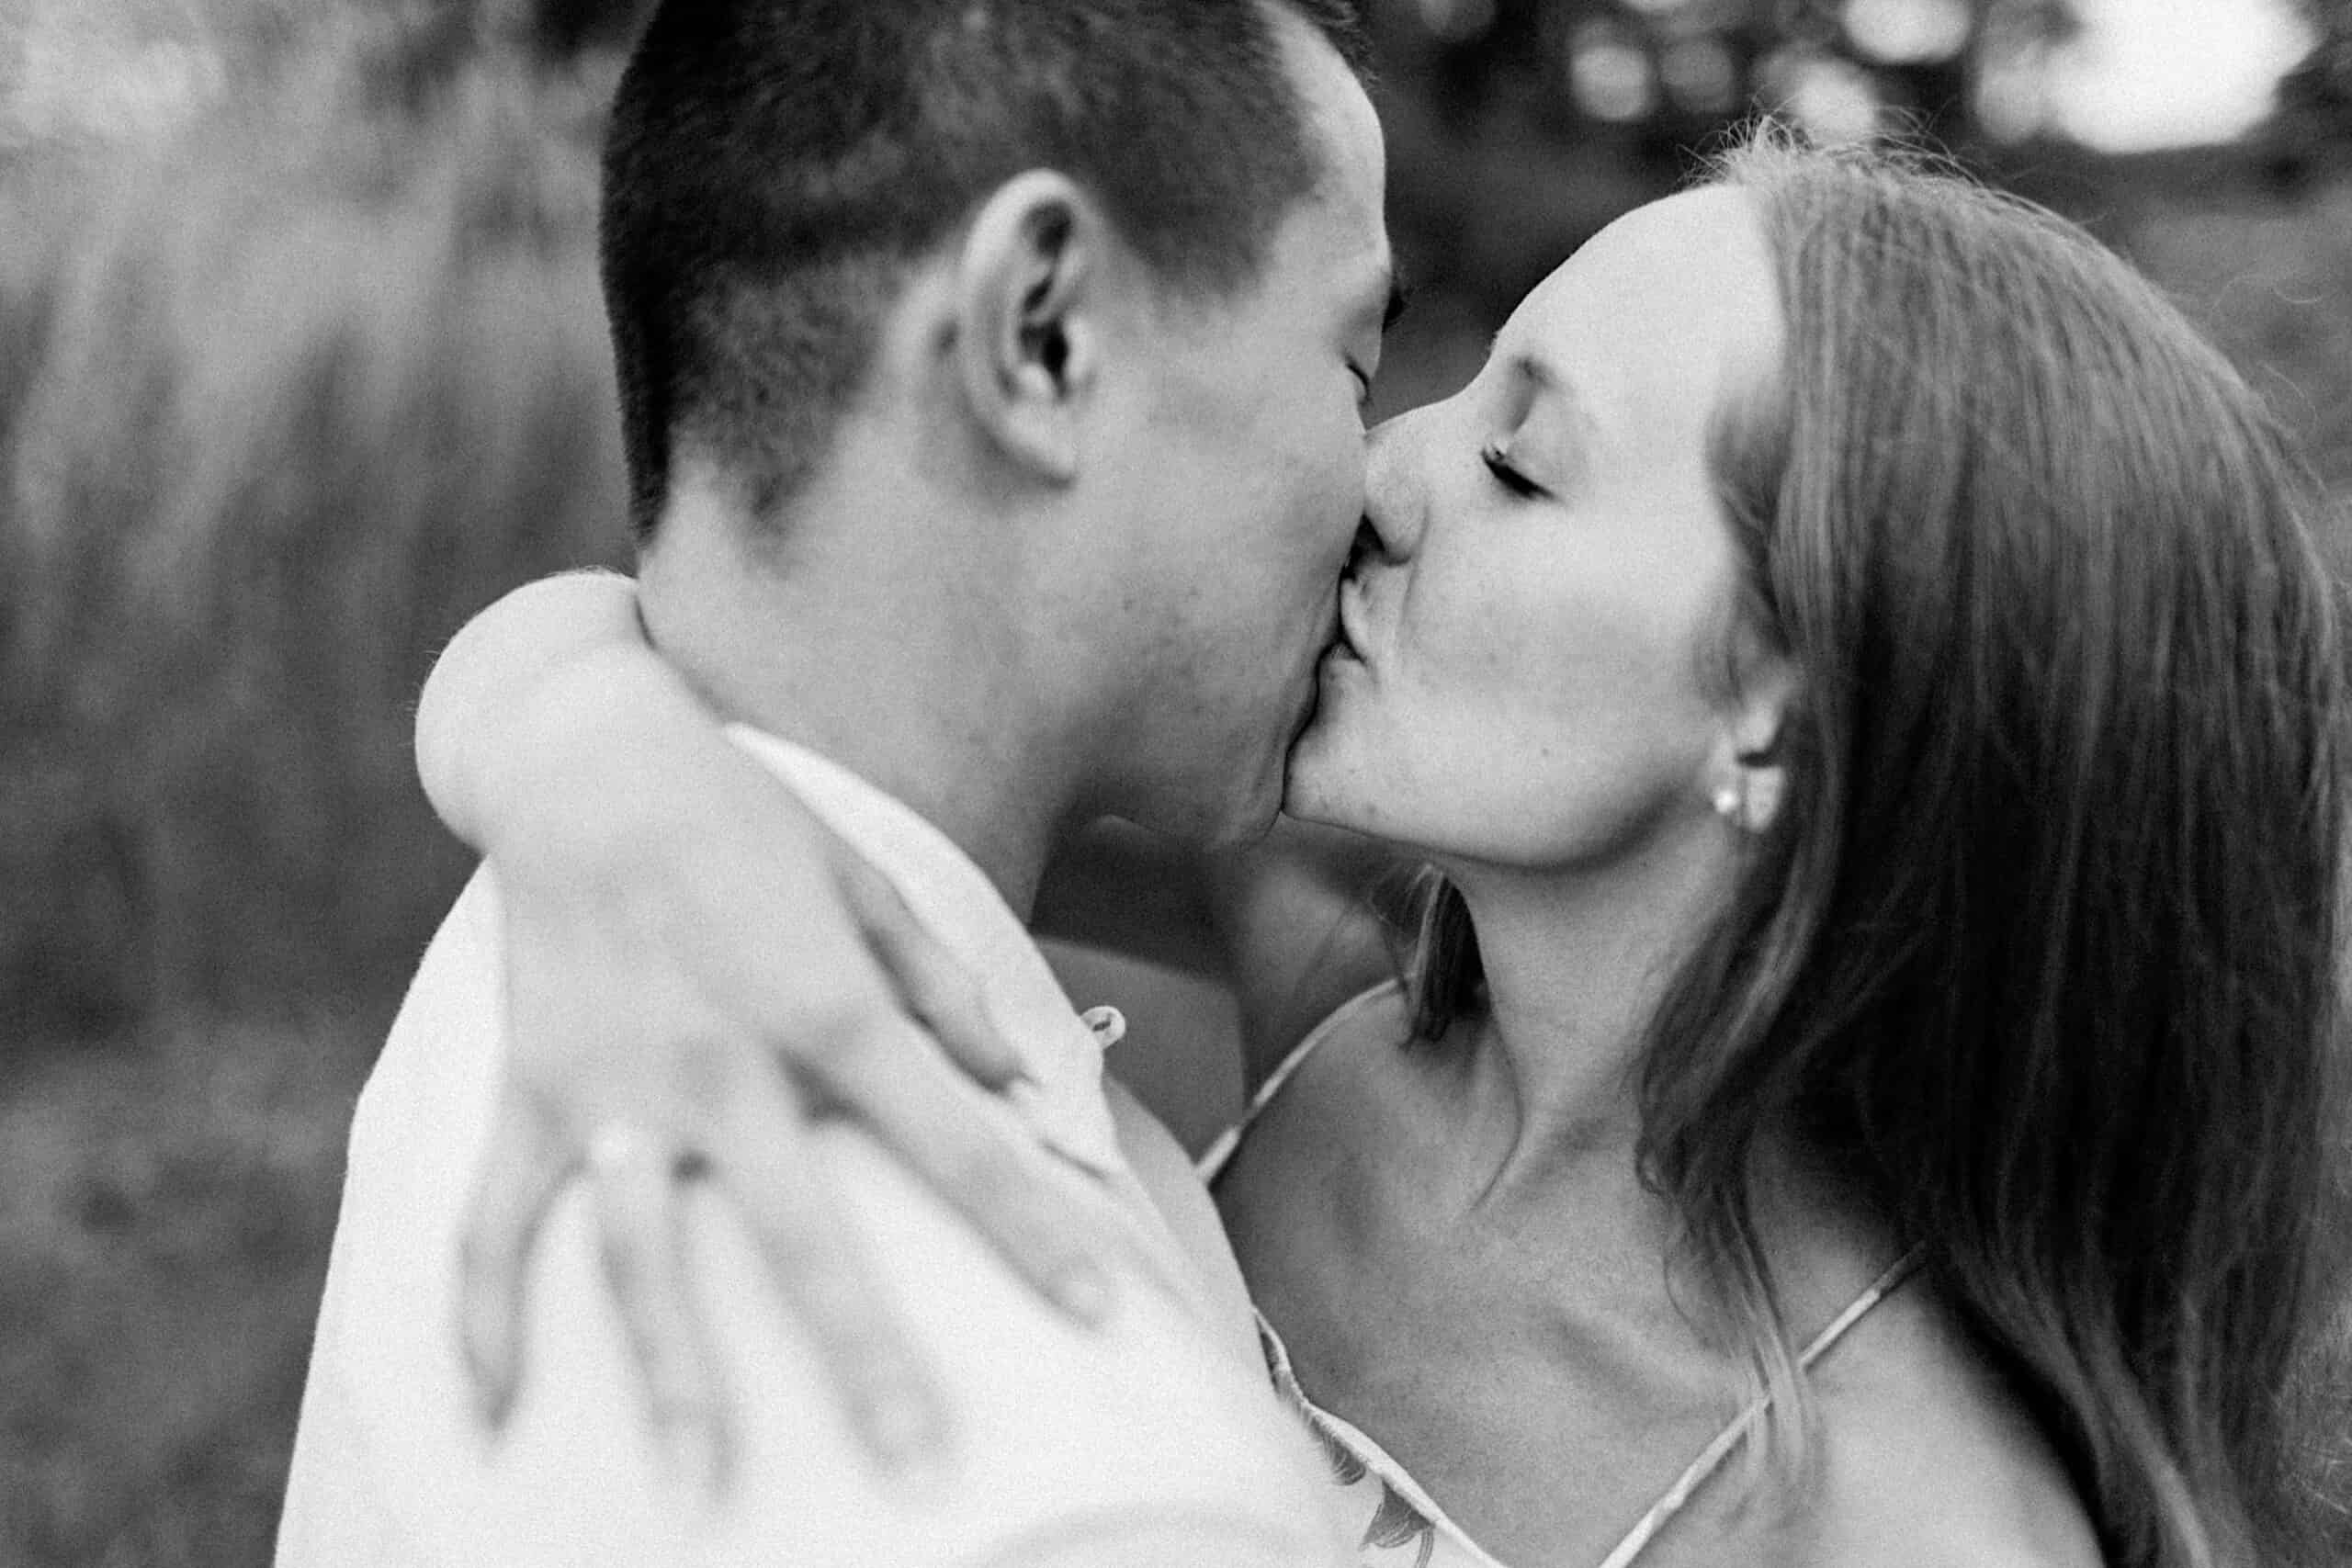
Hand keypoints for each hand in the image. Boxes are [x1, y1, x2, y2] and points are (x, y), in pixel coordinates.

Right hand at [450, 698, 1131, 1488]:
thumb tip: (1025, 1090)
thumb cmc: (750, 821)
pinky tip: (493, 1415)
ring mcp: (614, 1089)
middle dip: (864, 1355)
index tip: (1099, 1305)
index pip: (950, 1139)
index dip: (1029, 1225)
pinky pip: (495, 1222)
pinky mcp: (531, 1094)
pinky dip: (482, 1319)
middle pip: (801, 1233)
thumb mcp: (872, 885)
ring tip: (700, 1494)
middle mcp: (721, 1062)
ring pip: (639, 1259)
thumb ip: (948, 994)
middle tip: (919, 1465)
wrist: (587, 760)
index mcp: (824, 1006)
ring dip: (672, 1379)